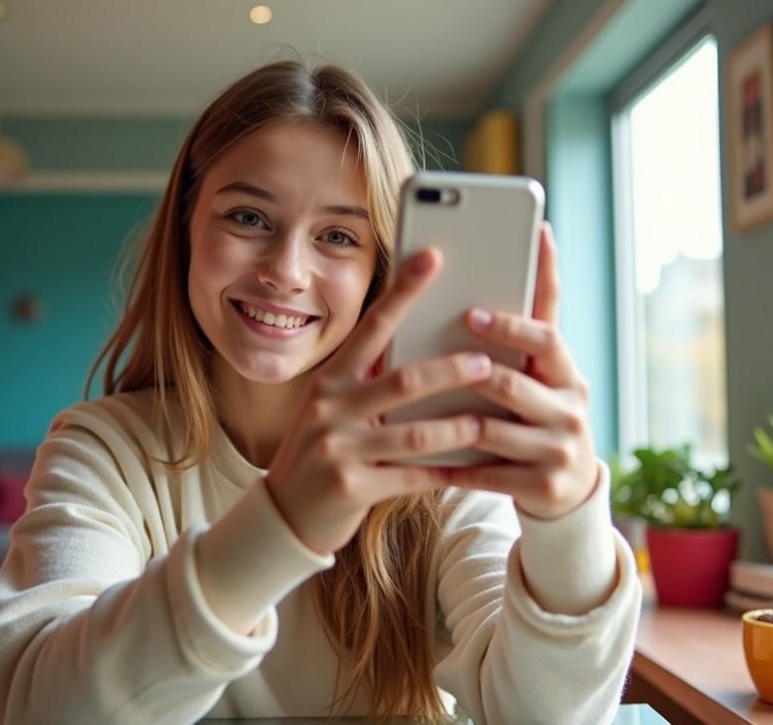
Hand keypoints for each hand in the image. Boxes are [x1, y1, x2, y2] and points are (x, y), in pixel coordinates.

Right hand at [264, 248, 494, 554]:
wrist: (285, 513)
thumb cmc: (322, 453)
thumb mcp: (334, 410)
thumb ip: (369, 383)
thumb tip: (428, 353)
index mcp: (330, 379)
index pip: (372, 327)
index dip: (404, 291)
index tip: (432, 259)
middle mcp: (330, 408)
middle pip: (402, 381)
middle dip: (449, 371)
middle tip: (487, 362)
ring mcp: (338, 449)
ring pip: (413, 434)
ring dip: (456, 427)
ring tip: (487, 422)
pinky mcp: (351, 487)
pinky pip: (411, 477)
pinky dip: (443, 473)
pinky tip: (470, 470)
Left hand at [446, 222, 598, 518]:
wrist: (569, 489)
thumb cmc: (542, 415)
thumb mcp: (546, 378)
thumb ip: (529, 331)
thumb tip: (536, 242)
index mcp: (569, 376)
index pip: (548, 340)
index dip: (509, 326)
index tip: (471, 313)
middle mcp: (571, 412)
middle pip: (512, 386)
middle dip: (470, 373)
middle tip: (431, 360)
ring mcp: (558, 452)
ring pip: (492, 430)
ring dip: (450, 419)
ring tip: (409, 408)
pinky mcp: (541, 486)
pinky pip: (484, 472)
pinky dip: (451, 464)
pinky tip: (418, 456)